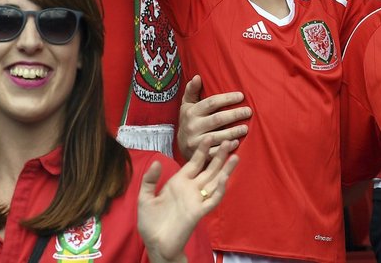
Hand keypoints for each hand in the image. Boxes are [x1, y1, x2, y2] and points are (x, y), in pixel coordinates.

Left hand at [138, 140, 238, 262]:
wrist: (155, 244)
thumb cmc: (150, 223)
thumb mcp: (145, 198)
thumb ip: (149, 180)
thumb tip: (156, 161)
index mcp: (178, 182)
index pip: (194, 162)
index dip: (202, 150)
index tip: (210, 136)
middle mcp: (190, 189)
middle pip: (209, 169)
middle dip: (219, 155)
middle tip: (230, 140)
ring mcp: (196, 200)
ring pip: (215, 181)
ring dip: (225, 170)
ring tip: (235, 156)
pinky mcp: (199, 212)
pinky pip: (212, 200)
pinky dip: (219, 190)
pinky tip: (225, 179)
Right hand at [176, 75, 250, 159]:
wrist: (182, 146)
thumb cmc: (189, 121)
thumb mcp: (187, 105)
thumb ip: (191, 90)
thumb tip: (197, 77)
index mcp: (191, 112)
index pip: (211, 102)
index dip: (227, 99)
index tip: (241, 96)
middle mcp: (192, 126)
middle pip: (217, 119)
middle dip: (235, 114)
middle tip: (248, 111)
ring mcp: (195, 141)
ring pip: (218, 136)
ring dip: (233, 132)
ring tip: (246, 128)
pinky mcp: (200, 155)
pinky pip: (215, 152)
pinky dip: (227, 148)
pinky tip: (237, 143)